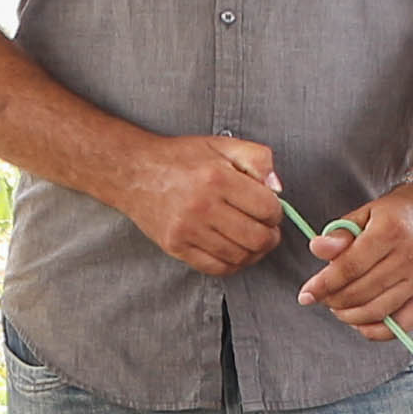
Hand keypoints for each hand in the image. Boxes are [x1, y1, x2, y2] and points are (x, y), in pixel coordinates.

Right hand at [116, 134, 282, 274]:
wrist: (134, 172)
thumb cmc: (181, 158)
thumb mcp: (222, 145)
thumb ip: (258, 159)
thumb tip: (278, 188)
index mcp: (217, 179)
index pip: (267, 208)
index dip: (276, 212)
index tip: (270, 209)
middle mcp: (202, 206)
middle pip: (257, 238)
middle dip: (270, 236)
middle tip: (267, 229)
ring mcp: (187, 230)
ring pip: (239, 256)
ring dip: (254, 252)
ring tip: (252, 239)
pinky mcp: (176, 247)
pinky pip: (216, 268)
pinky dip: (233, 264)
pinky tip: (234, 251)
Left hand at [298, 186, 412, 339]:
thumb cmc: (392, 215)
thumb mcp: (363, 214)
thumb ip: (338, 233)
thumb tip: (317, 249)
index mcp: (390, 232)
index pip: (350, 267)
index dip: (324, 284)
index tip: (306, 294)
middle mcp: (408, 258)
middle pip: (362, 291)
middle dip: (334, 300)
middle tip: (321, 297)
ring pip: (377, 311)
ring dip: (349, 315)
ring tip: (337, 307)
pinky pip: (401, 325)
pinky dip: (377, 331)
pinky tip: (360, 323)